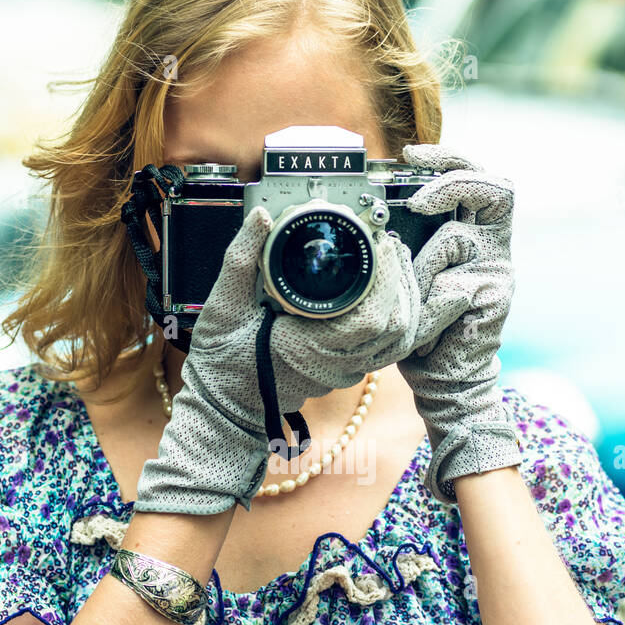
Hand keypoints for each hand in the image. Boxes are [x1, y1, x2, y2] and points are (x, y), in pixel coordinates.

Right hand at [134, 204, 424, 514]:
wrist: (223, 406)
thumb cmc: (222, 362)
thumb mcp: (223, 306)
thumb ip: (241, 259)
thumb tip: (260, 218)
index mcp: (311, 348)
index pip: (374, 318)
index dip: (388, 280)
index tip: (381, 245)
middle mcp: (335, 366)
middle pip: (397, 328)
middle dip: (401, 282)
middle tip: (391, 247)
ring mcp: (343, 374)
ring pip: (397, 342)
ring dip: (403, 301)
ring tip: (393, 265)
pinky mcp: (343, 374)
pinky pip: (384, 349)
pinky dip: (393, 319)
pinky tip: (385, 293)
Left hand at [397, 142, 522, 503]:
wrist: (444, 378)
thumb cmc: (421, 324)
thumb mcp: (407, 273)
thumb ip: (404, 240)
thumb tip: (371, 207)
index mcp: (473, 228)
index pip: (473, 174)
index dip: (446, 156)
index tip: (408, 155)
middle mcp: (493, 242)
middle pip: (494, 185)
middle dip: (451, 178)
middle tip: (415, 196)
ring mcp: (498, 267)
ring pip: (461, 234)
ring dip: (428, 255)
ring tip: (415, 284)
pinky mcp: (496, 295)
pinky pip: (457, 279)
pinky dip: (432, 292)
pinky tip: (427, 313)